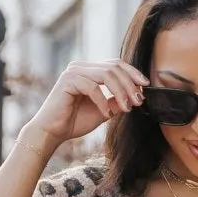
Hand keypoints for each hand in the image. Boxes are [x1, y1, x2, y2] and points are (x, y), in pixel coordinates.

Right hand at [28, 59, 146, 148]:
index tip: (145, 86)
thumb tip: (136, 96)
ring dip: (121, 92)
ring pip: (106, 75)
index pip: (115, 64)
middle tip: (139, 101)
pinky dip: (103, 102)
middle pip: (114, 67)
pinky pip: (93, 88)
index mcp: (89, 70)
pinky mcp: (68, 81)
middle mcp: (81, 66)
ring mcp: (74, 71)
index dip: (132, 73)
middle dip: (130, 84)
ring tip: (127, 108)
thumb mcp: (103, 111)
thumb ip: (116, 101)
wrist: (52, 132)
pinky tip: (106, 115)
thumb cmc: (74, 122)